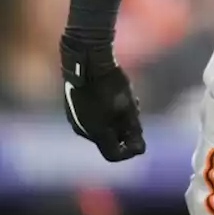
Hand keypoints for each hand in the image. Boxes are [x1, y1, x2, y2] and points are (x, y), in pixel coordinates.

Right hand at [60, 35, 144, 161]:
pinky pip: (92, 117)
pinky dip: (106, 114)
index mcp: (95, 133)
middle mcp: (82, 129)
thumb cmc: (110, 83)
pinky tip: (116, 97)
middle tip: (136, 114)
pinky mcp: (73, 107)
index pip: (113, 155)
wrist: (86, 59)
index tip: (140, 139)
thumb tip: (140, 150)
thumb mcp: (128, 106)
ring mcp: (75, 118)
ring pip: (100, 128)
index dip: (129, 152)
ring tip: (130, 102)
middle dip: (125, 132)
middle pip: (107, 141)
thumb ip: (134, 129)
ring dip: (117, 121)